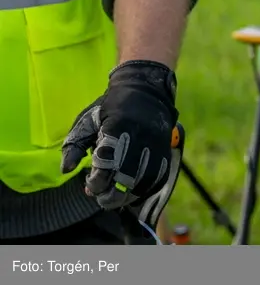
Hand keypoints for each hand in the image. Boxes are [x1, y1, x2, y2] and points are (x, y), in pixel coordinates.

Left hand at [61, 60, 177, 210]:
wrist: (147, 91)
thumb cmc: (111, 108)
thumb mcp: (87, 121)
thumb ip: (74, 146)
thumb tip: (66, 170)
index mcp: (116, 130)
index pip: (106, 166)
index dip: (96, 182)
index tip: (89, 183)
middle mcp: (139, 139)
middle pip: (126, 179)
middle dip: (110, 195)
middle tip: (100, 195)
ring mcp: (155, 146)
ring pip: (143, 183)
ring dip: (127, 196)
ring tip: (115, 196)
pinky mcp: (165, 151)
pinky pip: (158, 178)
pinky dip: (144, 190)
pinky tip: (132, 191)